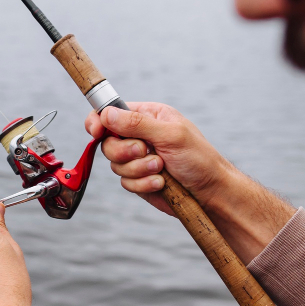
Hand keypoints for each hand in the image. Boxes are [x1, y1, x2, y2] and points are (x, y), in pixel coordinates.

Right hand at [85, 102, 234, 215]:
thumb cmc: (198, 158)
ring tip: (161, 168)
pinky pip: (125, 182)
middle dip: (125, 151)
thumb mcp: (170, 135)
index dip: (99, 121)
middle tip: (145, 151)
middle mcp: (140, 136)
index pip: (112, 113)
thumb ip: (137, 124)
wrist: (209, 192)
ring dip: (139, 169)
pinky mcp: (137, 180)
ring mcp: (137, 160)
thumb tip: (107, 114)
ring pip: (115, 165)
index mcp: (148, 117)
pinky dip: (143, 184)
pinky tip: (161, 183)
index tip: (96, 131)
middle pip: (108, 142)